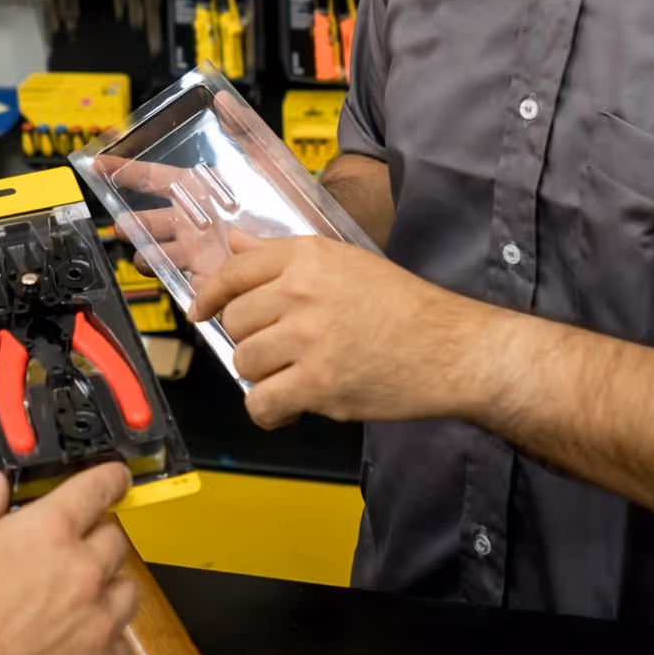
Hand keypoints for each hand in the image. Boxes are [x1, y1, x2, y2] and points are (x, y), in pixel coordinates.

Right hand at [0, 465, 136, 654]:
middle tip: (71, 548)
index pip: (98, 487)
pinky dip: (105, 634)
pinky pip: (121, 639)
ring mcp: (96, 621)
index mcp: (49, 532)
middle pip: (115, 537)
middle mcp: (82, 572)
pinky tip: (77, 635)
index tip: (113, 478)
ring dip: (107, 584)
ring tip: (79, 594)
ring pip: (127, 587)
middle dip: (96, 536)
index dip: (109, 477)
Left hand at [191, 229, 498, 428]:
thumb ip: (284, 256)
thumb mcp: (344, 263)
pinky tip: (288, 406)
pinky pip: (261, 403)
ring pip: (244, 362)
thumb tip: (235, 243)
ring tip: (293, 375)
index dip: (209, 294)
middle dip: (250, 340)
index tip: (200, 310)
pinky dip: (269, 411)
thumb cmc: (405, 307)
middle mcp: (302, 291)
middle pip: (235, 321)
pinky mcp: (319, 384)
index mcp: (307, 256)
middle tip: (280, 349)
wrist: (453, 349)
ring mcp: (309, 338)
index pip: (233, 271)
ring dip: (262, 376)